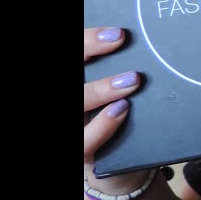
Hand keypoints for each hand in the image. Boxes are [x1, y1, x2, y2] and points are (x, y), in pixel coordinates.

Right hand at [84, 27, 145, 188]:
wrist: (114, 165)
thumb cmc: (109, 117)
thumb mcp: (110, 94)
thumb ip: (113, 71)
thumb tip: (133, 41)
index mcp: (76, 80)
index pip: (73, 52)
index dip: (87, 39)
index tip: (116, 33)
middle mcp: (66, 101)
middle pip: (71, 74)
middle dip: (87, 48)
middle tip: (118, 39)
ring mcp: (72, 127)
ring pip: (78, 102)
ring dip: (100, 89)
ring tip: (131, 80)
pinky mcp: (80, 153)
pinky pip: (85, 140)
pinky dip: (103, 124)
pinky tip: (121, 110)